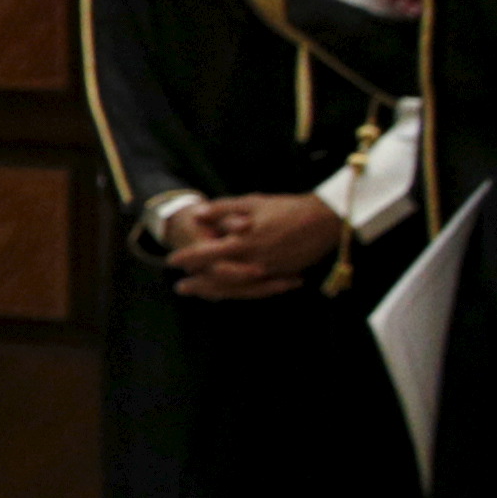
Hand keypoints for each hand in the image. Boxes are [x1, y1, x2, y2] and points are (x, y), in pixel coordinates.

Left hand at [168, 192, 339, 300]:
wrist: (324, 219)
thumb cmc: (286, 207)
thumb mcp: (253, 202)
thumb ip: (223, 208)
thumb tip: (197, 213)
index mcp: (243, 241)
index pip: (207, 254)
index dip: (188, 257)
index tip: (172, 260)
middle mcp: (254, 261)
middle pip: (218, 279)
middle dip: (198, 284)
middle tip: (180, 287)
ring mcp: (268, 272)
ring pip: (235, 289)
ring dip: (215, 293)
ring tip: (200, 294)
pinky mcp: (281, 277)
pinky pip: (255, 291)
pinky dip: (239, 294)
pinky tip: (227, 295)